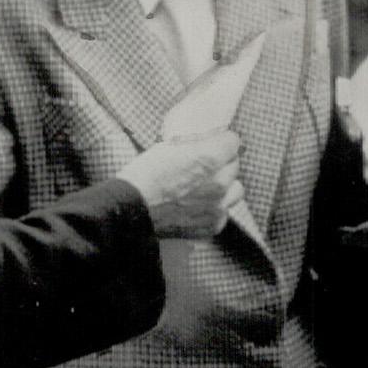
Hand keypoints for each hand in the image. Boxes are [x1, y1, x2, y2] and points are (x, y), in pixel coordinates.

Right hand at [120, 131, 240, 239]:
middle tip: (203, 166)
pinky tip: (197, 206)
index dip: (221, 141)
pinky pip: (224, 213)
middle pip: (234, 165)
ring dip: (225, 186)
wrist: (132, 208)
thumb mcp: (169, 146)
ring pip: (235, 190)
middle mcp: (219, 183)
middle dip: (221, 163)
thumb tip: (207, 141)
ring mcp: (218, 207)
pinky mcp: (213, 225)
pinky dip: (214, 209)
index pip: (233, 141)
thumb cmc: (144, 176)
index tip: (215, 143)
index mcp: (210, 158)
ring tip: (206, 187)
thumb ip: (195, 145)